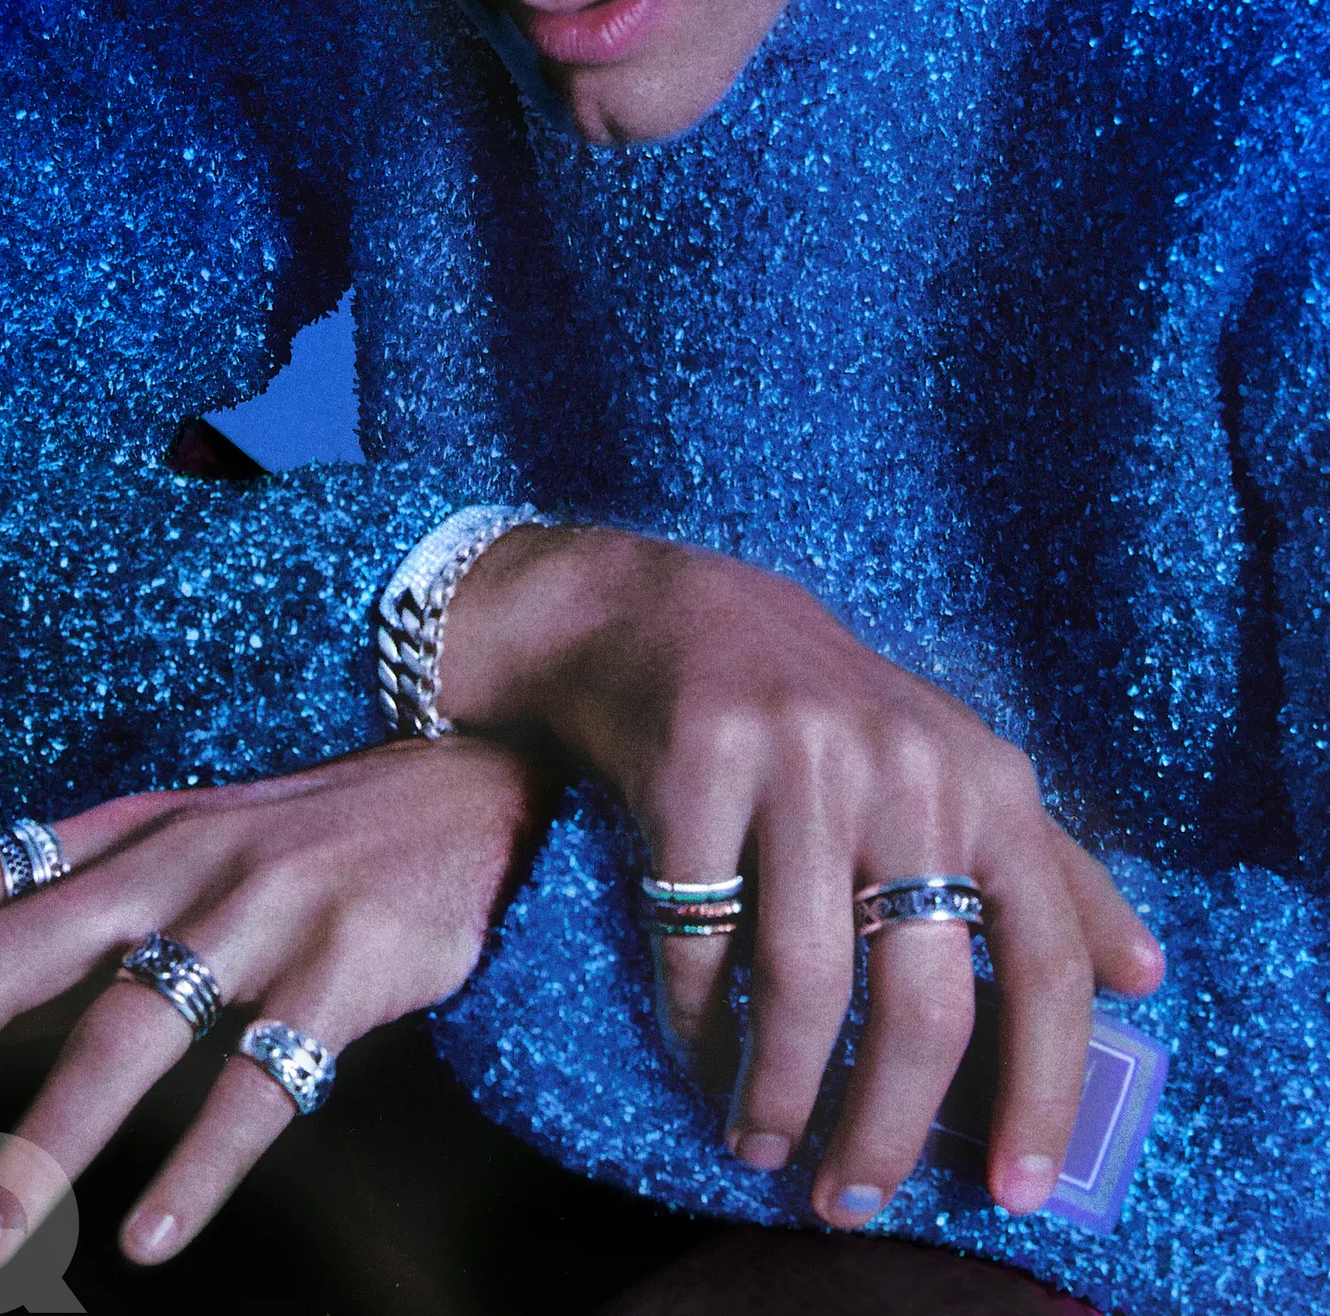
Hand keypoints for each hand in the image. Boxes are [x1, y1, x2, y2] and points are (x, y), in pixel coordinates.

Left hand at [0, 737, 547, 1267]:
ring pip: (126, 1030)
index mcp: (133, 830)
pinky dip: (199, 1167)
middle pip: (17, 957)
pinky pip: (260, 1081)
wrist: (484, 772)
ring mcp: (261, 908)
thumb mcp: (199, 832)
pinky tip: (154, 1235)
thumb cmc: (321, 828)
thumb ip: (101, 895)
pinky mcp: (346, 962)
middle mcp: (179, 859)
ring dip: (40, 1145)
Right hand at [440, 526, 1164, 1224]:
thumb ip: (1050, 870)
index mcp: (988, 780)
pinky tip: (696, 1049)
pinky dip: (696, 1015)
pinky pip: (702, 933)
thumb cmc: (831, 715)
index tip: (1016, 1189)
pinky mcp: (699, 761)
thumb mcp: (954, 769)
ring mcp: (801, 759)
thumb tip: (1146, 976)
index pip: (1047, 963)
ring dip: (777, 1089)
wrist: (670, 617)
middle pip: (922, 1002)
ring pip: (805, 982)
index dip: (1043, 1087)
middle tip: (849, 1199)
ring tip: (759, 1139)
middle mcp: (908, 767)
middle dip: (886, 1129)